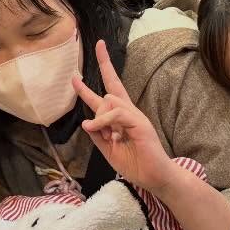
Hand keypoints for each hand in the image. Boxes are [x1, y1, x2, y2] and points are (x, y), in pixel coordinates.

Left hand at [71, 39, 178, 194]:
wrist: (155, 177)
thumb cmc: (135, 163)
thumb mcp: (107, 150)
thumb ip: (98, 135)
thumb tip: (87, 122)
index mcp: (121, 117)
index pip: (111, 88)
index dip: (104, 69)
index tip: (96, 52)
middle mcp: (128, 112)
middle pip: (111, 86)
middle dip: (97, 75)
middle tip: (75, 76)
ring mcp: (135, 116)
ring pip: (109, 100)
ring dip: (101, 119)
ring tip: (110, 139)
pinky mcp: (140, 123)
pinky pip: (117, 113)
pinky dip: (106, 123)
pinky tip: (109, 136)